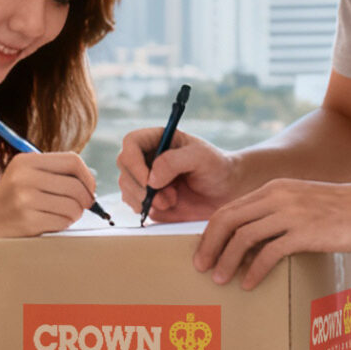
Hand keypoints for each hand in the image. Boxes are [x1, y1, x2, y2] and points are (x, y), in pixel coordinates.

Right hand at [0, 151, 96, 238]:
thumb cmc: (13, 202)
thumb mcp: (25, 177)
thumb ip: (55, 173)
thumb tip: (91, 180)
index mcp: (25, 161)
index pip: (72, 160)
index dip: (87, 176)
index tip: (88, 188)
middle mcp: (24, 177)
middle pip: (76, 186)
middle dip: (85, 200)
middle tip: (81, 207)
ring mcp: (24, 199)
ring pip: (72, 206)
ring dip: (74, 214)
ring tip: (61, 215)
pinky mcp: (27, 220)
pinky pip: (63, 221)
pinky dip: (63, 225)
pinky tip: (50, 223)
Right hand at [117, 128, 238, 223]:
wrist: (226, 192)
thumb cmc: (217, 168)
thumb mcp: (202, 157)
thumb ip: (174, 161)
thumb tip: (150, 178)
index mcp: (156, 139)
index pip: (130, 143)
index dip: (134, 162)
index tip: (149, 181)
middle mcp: (146, 157)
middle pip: (124, 168)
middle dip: (142, 187)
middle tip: (168, 197)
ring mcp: (144, 179)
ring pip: (126, 188)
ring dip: (146, 199)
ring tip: (173, 200)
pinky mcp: (146, 199)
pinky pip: (134, 205)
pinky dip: (148, 209)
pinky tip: (169, 205)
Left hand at [195, 179, 350, 288]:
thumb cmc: (339, 210)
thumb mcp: (301, 201)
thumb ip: (277, 212)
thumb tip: (252, 239)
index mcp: (273, 189)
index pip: (228, 209)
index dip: (210, 233)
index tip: (202, 253)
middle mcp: (277, 197)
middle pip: (227, 220)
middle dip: (209, 246)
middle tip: (200, 268)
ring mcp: (290, 214)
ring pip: (243, 237)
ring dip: (227, 261)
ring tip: (220, 280)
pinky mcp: (305, 232)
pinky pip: (269, 253)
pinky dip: (254, 270)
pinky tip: (249, 284)